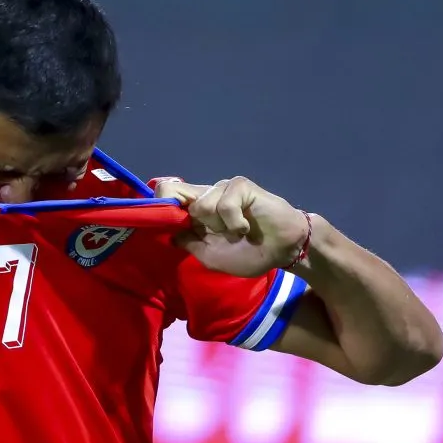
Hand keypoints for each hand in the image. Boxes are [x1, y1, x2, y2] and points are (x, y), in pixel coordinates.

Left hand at [155, 176, 307, 277]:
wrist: (284, 250)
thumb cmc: (248, 253)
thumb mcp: (211, 256)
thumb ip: (189, 244)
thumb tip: (169, 234)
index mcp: (195, 210)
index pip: (166, 193)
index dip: (159, 204)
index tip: (167, 222)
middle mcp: (205, 194)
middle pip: (174, 193)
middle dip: (196, 224)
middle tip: (219, 234)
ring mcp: (222, 187)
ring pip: (202, 206)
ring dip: (220, 227)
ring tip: (237, 231)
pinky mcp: (240, 186)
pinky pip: (225, 205)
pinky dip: (235, 223)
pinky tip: (246, 227)